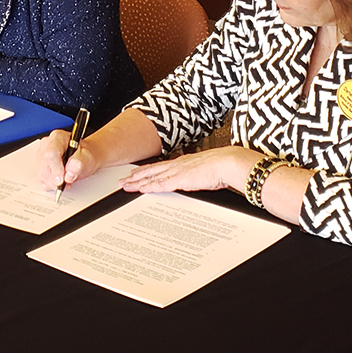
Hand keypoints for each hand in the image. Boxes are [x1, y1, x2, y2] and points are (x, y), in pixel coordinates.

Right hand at [34, 129, 104, 190]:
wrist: (84, 158)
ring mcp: (41, 156)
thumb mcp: (87, 157)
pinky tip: (60, 181)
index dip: (55, 168)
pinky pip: (42, 180)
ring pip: (42, 174)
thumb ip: (79, 163)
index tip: (61, 180)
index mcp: (58, 137)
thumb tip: (70, 172)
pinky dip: (51, 185)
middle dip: (56, 179)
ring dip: (54, 183)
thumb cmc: (85, 155)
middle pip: (44, 165)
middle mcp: (47, 145)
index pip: (51, 153)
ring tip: (67, 181)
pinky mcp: (40, 167)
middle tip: (68, 182)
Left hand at [118, 146, 258, 194]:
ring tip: (125, 185)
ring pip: (151, 177)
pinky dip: (148, 187)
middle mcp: (177, 165)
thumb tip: (199, 180)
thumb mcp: (207, 172)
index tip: (136, 173)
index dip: (146, 171)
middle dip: (136, 176)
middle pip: (151, 171)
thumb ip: (199, 176)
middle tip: (123, 180)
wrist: (228, 163)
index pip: (160, 167)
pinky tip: (139, 189)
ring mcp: (177, 172)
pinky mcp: (179, 180)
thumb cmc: (223, 167)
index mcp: (184, 163)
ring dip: (137, 182)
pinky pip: (160, 184)